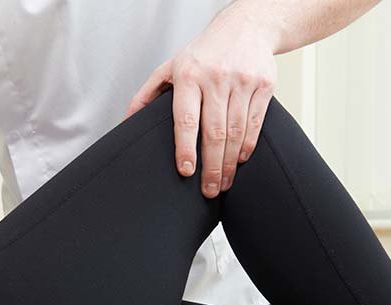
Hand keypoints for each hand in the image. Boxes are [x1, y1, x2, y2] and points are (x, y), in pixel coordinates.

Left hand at [125, 6, 276, 197]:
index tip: (186, 171)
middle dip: (212, 167)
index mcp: (188, 76)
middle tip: (208, 191)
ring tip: (223, 183)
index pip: (186, 119)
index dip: (186, 148)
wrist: (246, 26)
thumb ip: (146, 96)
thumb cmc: (202, 53)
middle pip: (214, 132)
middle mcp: (216, 78)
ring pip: (237, 132)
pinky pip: (255, 123)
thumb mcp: (169, 67)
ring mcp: (242, 81)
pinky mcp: (264, 85)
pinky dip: (247, 146)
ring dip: (230, 163)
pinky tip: (239, 161)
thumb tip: (126, 124)